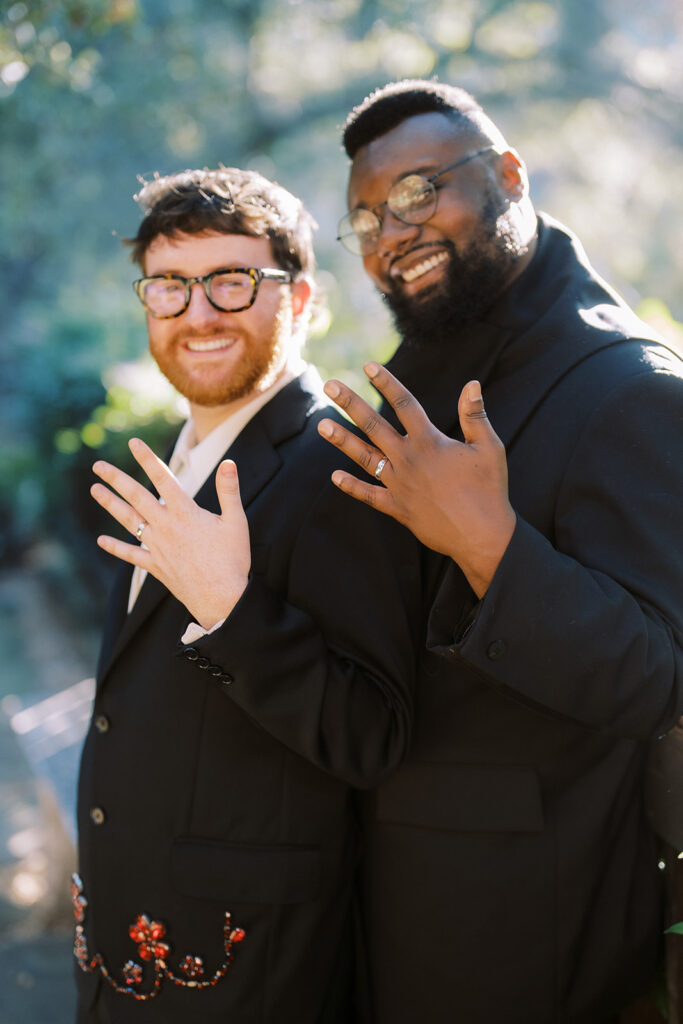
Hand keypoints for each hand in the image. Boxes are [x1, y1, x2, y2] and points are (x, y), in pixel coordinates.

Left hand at [91, 439, 250, 628]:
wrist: (222, 599)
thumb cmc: (233, 560)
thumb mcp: (237, 522)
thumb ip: (229, 491)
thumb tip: (229, 462)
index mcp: (186, 513)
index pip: (162, 479)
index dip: (147, 459)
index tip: (133, 443)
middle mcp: (166, 527)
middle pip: (136, 497)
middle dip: (116, 479)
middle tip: (98, 466)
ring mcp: (158, 547)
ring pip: (129, 521)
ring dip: (110, 505)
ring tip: (94, 490)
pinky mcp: (156, 566)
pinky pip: (132, 555)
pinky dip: (116, 548)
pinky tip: (101, 541)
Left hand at [318, 363, 515, 596]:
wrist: (483, 536)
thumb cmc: (490, 490)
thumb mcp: (489, 447)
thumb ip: (475, 415)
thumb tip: (472, 384)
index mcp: (430, 442)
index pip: (404, 404)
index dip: (386, 383)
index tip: (368, 366)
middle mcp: (409, 460)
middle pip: (374, 426)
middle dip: (351, 404)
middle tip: (329, 386)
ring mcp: (400, 485)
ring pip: (365, 457)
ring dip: (342, 440)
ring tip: (321, 425)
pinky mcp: (398, 509)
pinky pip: (370, 496)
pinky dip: (352, 487)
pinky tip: (335, 477)